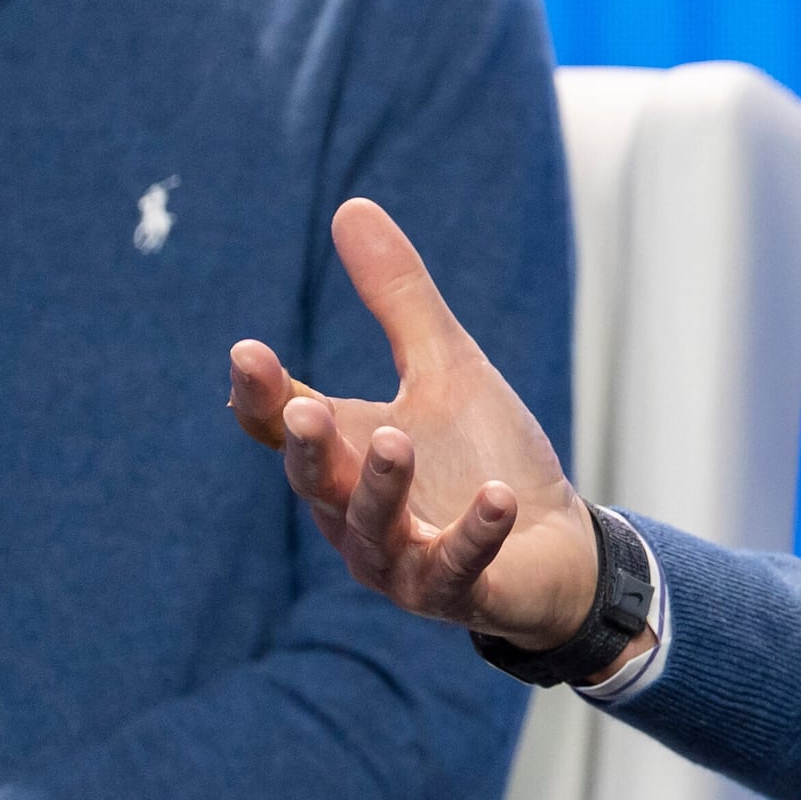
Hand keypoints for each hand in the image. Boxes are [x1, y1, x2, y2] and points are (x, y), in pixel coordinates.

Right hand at [233, 198, 604, 653]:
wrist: (554, 544)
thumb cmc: (484, 454)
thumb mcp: (445, 365)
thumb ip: (398, 299)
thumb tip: (351, 206)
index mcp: (342, 457)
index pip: (282, 427)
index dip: (261, 396)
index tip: (247, 352)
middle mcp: (356, 515)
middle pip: (316, 483)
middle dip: (309, 449)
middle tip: (304, 411)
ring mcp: (402, 563)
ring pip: (376, 530)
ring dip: (383, 488)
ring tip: (395, 440)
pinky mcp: (458, 592)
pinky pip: (457, 568)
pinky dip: (474, 534)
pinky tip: (497, 497)